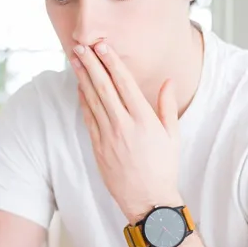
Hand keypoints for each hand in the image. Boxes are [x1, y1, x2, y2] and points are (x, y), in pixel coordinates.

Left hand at [72, 42, 181, 222]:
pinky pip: (88, 118)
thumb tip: (167, 81)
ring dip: (82, 78)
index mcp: (144, 120)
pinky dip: (82, 101)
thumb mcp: (172, 135)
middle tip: (81, 46)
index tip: (102, 46)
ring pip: (92, 100)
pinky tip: (79, 87)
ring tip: (75, 60)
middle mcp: (123, 125)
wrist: (147, 200)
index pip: (124, 83)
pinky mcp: (98, 147)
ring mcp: (108, 137)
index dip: (111, 62)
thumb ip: (167, 106)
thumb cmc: (164, 167)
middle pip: (103, 87)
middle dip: (91, 64)